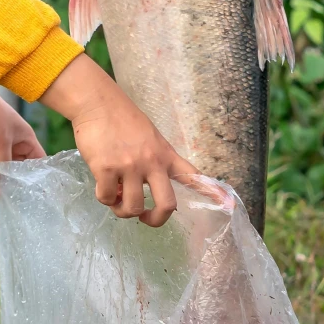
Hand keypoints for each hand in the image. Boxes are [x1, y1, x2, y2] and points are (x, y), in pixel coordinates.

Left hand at [0, 86, 43, 185]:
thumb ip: (4, 164)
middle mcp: (10, 143)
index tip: (37, 192)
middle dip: (14, 182)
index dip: (38, 174)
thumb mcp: (1, 140)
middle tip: (14, 198)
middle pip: (16, 168)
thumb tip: (5, 186)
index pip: (36, 159)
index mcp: (23, 138)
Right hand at [39, 54, 196, 225]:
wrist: (98, 102)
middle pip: (167, 204)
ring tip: (117, 198)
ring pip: (132, 208)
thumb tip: (146, 188)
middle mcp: (151, 162)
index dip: (210, 192)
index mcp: (165, 154)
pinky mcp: (105, 169)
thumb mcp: (150, 136)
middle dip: (156, 220)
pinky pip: (107, 198)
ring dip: (122, 209)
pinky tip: (103, 185)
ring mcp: (129, 166)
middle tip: (145, 218)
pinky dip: (105, 198)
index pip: (193, 175)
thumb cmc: (122, 118)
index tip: (226, 204)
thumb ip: (155, 160)